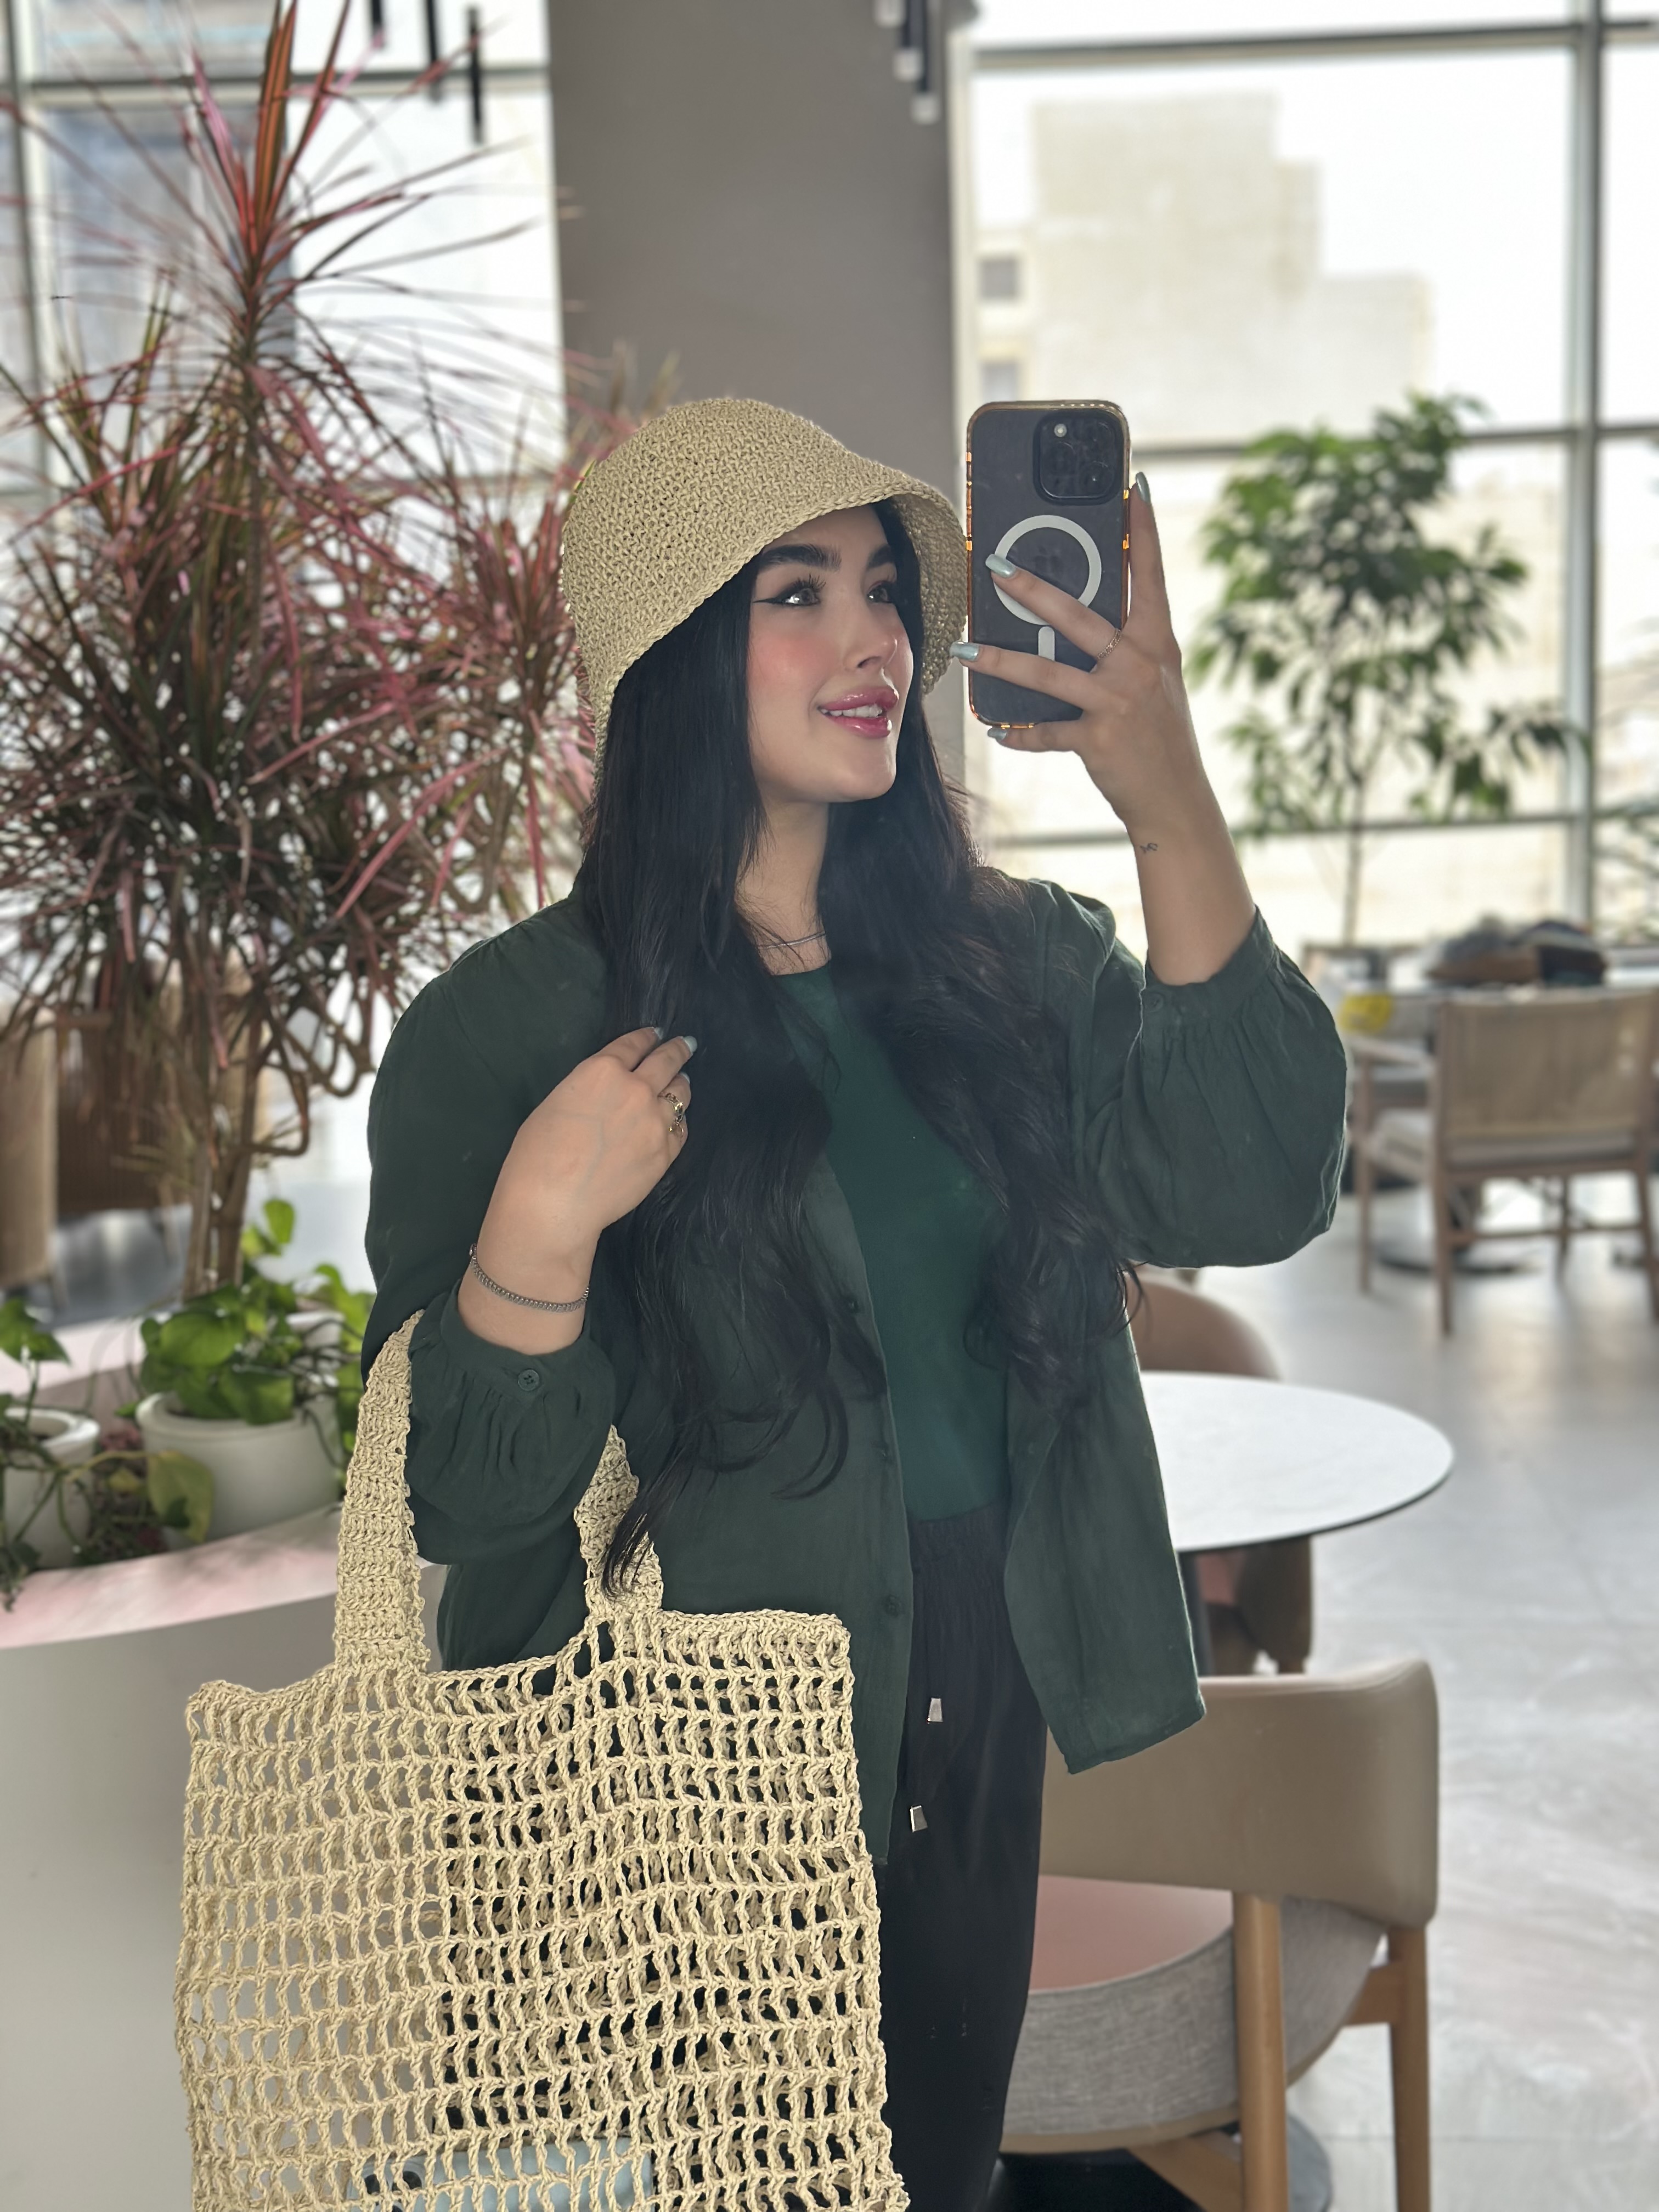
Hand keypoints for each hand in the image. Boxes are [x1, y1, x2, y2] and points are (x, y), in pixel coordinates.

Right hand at [459, 1027, 693, 1352]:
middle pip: (666, 1061)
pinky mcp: (666, 1153)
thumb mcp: (556, 1103)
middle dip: (677, 1049)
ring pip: (680, 1094)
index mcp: (601, 1071)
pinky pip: (680, 1129)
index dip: (646, 1036)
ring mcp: (656, 1121)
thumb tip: (606, 1093)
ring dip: (680, 1084)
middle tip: (685, 1044)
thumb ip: (589, 1090)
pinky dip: (677, 1122)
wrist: (555, 1203)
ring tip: (682, 1082)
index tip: (655, 1033)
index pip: (632, 1044)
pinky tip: (674, 1122)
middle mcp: (636, 1089)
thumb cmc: (537, 1155)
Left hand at [956, 486, 1207, 842]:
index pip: (1150, 575)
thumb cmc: (1161, 737)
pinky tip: (997, 728)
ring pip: (1048, 672)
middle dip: (1033, 589)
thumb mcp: (1155, 682)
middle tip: (995, 567)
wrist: (1176, 800)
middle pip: (1078, 615)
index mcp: (1158, 643)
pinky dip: (1019, 732)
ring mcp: (1119, 701)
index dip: (1142, 530)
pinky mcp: (1099, 739)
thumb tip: (1081, 620)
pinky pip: (1047, 731)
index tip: (1132, 486)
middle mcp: (1141, 664)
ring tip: (966, 650)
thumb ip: (1127, 648)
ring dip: (1002, 660)